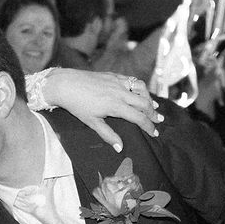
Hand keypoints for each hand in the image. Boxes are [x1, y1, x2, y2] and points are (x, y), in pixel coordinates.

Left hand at [40, 69, 162, 149]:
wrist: (66, 84)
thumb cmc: (77, 105)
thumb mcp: (92, 122)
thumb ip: (108, 135)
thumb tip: (120, 148)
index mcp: (116, 106)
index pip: (139, 117)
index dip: (149, 127)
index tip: (155, 133)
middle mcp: (120, 92)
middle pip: (144, 103)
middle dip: (153, 113)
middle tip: (159, 120)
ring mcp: (117, 82)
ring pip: (141, 88)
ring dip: (149, 98)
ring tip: (153, 106)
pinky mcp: (113, 75)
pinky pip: (132, 80)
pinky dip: (139, 87)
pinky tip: (140, 92)